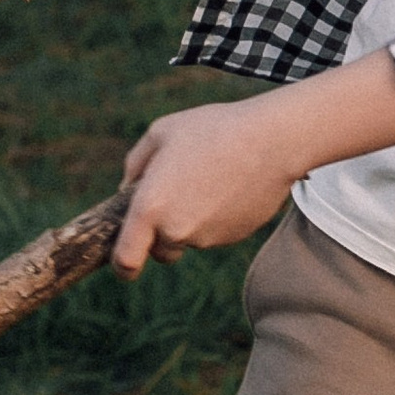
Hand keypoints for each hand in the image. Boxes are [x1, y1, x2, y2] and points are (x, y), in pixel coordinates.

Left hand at [113, 99, 306, 273]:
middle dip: (162, 234)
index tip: (126, 261)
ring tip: (209, 178)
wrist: (271, 140)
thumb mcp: (161, 133)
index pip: (126, 261)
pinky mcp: (233, 237)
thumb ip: (136, 165)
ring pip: (190, 239)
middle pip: (161, 251)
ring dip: (192, 219)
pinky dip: (216, 217)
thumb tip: (127, 189)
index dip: (123, 265)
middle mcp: (176, 230)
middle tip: (176, 195)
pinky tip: (229, 185)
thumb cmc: (212, 129)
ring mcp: (208, 237)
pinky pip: (215, 232)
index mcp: (150, 207)